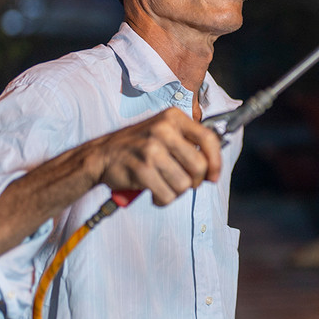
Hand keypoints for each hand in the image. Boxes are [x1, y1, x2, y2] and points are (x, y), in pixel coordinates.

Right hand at [88, 107, 221, 205]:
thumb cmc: (138, 146)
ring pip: (183, 184)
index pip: (209, 139)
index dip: (216, 162)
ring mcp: (151, 150)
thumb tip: (212, 171)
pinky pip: (166, 195)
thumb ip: (188, 145)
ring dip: (175, 192)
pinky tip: (153, 191)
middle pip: (199, 167)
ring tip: (163, 185)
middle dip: (194, 181)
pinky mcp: (141, 169)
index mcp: (173, 118)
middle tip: (183, 182)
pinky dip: (162, 199)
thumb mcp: (164, 133)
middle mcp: (163, 130)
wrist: (102, 155)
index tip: (213, 176)